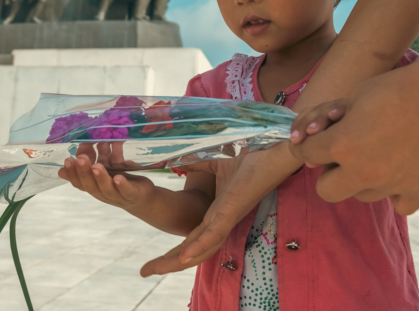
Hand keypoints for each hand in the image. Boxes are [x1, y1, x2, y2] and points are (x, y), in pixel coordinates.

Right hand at [58, 154, 156, 211]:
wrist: (143, 197)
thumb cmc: (120, 181)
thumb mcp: (106, 169)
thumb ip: (94, 160)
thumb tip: (77, 150)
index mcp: (94, 185)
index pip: (79, 181)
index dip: (71, 173)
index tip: (67, 160)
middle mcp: (102, 192)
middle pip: (90, 184)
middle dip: (84, 171)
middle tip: (80, 158)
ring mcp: (117, 195)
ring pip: (106, 188)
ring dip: (100, 177)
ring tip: (96, 166)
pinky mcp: (132, 195)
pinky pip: (126, 191)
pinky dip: (121, 185)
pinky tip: (118, 178)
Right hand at [139, 147, 290, 275]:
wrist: (274, 146)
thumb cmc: (251, 153)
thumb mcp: (214, 161)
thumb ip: (196, 164)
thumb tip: (175, 161)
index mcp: (218, 209)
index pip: (192, 236)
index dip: (173, 250)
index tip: (151, 261)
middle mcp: (223, 217)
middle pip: (193, 248)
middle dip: (168, 262)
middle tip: (144, 273)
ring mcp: (229, 215)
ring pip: (202, 247)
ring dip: (179, 260)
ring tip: (157, 270)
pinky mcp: (234, 209)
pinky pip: (215, 232)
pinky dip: (200, 244)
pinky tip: (184, 257)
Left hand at [289, 62, 418, 214]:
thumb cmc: (401, 85)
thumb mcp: (357, 93)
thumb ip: (331, 120)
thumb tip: (311, 138)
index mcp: (343, 145)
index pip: (307, 154)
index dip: (310, 142)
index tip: (319, 137)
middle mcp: (363, 173)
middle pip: (326, 190)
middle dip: (329, 171)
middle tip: (344, 153)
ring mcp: (391, 187)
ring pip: (362, 195)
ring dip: (362, 179)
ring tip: (380, 152)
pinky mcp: (418, 192)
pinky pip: (397, 204)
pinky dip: (395, 191)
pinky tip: (402, 169)